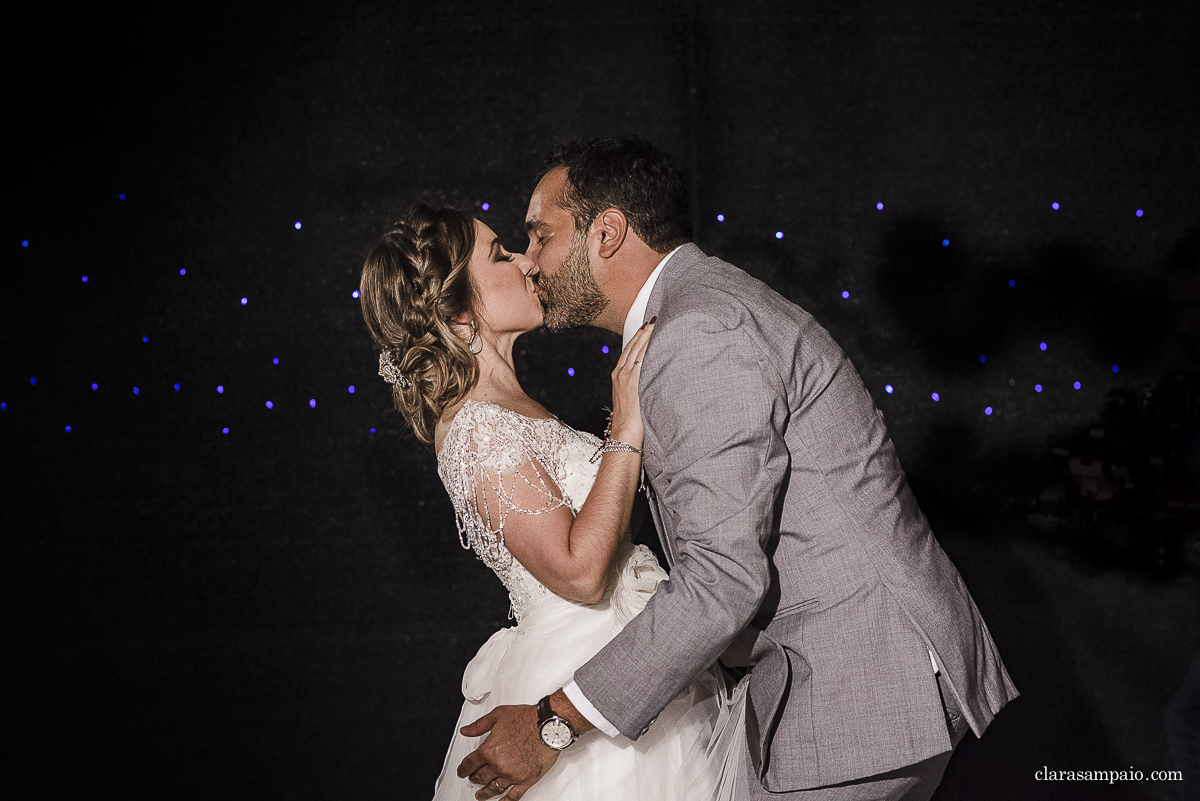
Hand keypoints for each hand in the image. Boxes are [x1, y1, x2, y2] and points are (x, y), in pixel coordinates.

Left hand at [456, 704, 559, 800]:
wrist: (547, 725)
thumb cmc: (526, 718)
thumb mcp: (498, 715)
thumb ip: (479, 725)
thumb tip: (466, 731)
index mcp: (489, 750)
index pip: (470, 764)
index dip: (463, 769)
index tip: (462, 772)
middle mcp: (498, 765)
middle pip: (480, 777)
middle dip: (474, 778)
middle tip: (473, 779)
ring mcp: (512, 775)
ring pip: (493, 788)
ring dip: (485, 792)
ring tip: (481, 794)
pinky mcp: (526, 780)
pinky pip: (513, 796)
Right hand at [609, 317, 654, 446]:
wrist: (624, 432)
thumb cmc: (631, 421)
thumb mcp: (631, 399)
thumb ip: (638, 387)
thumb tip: (650, 382)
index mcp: (617, 376)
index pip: (628, 352)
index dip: (636, 339)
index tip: (644, 329)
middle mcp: (619, 373)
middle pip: (632, 346)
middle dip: (642, 332)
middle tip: (652, 320)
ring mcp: (625, 376)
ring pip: (636, 349)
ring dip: (645, 335)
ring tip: (655, 324)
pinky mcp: (633, 380)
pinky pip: (641, 358)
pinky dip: (647, 346)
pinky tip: (655, 338)